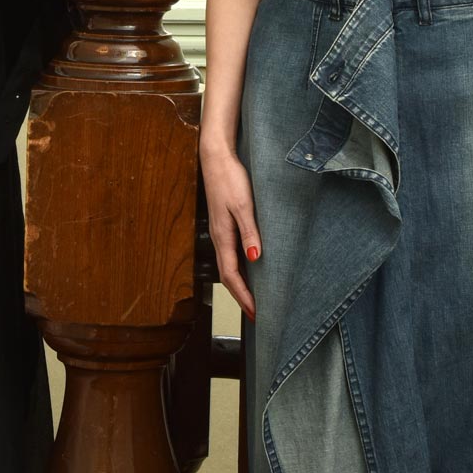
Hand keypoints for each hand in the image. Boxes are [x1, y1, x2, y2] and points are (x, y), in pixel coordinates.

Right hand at [201, 138, 260, 319]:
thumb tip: (255, 259)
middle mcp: (219, 238)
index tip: (256, 312)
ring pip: (228, 266)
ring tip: (253, 298)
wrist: (216, 157)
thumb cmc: (230, 178)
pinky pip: (230, 254)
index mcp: (223, 236)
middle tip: (256, 314)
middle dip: (241, 296)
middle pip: (228, 276)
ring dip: (240, 284)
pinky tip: (249, 268)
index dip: (244, 296)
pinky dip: (239, 269)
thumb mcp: (244, 205)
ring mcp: (220, 232)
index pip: (232, 275)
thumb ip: (250, 232)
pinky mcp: (223, 224)